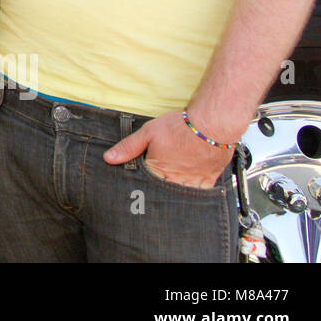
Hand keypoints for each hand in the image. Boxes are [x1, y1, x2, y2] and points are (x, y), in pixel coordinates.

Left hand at [104, 110, 232, 188]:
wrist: (212, 124)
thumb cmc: (179, 127)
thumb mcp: (148, 133)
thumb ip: (129, 147)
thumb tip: (108, 159)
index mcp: (157, 171)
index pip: (143, 185)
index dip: (138, 185)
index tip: (133, 191)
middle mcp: (174, 181)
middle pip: (161, 193)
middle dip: (155, 193)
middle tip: (150, 193)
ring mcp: (192, 183)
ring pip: (179, 196)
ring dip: (173, 194)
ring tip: (168, 187)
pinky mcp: (208, 181)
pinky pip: (198, 194)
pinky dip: (192, 193)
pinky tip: (187, 189)